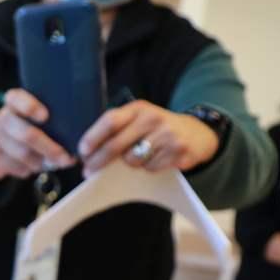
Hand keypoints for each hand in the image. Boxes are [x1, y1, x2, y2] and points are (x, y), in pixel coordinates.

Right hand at [0, 89, 73, 180]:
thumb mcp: (33, 119)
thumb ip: (50, 122)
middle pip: (27, 134)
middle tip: (66, 158)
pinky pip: (16, 167)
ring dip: (42, 162)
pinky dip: (29, 170)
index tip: (45, 116)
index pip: (16, 98)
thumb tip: (75, 141)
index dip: (30, 107)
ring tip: (52, 163)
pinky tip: (33, 166)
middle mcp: (2, 117)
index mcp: (14, 102)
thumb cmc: (25, 129)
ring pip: (23, 154)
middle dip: (49, 148)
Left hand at [79, 101, 218, 173]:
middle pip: (117, 145)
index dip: (93, 137)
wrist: (197, 132)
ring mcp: (167, 135)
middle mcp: (153, 119)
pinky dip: (148, 168)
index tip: (82, 152)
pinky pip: (151, 168)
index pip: (110, 121)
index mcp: (139, 108)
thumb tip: (89, 152)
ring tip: (137, 156)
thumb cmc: (158, 128)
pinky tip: (155, 159)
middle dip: (99, 161)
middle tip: (89, 171)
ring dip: (128, 165)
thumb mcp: (139, 119)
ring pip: (132, 161)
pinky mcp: (178, 152)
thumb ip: (118, 128)